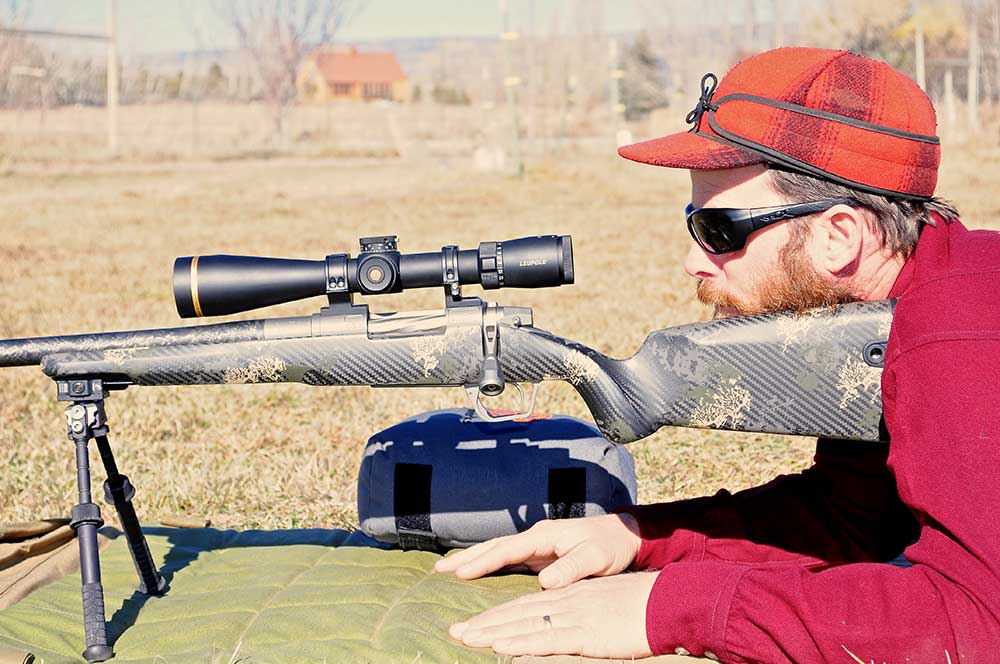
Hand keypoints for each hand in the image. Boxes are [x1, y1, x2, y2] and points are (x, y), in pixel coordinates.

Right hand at [433, 513, 641, 588]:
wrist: (623, 536)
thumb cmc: (609, 546)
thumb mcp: (595, 558)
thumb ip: (571, 568)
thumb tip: (545, 582)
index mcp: (544, 536)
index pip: (507, 549)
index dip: (483, 562)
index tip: (460, 572)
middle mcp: (535, 537)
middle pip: (494, 547)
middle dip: (466, 557)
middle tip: (438, 569)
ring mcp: (535, 545)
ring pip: (497, 551)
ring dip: (472, 559)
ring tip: (446, 569)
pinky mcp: (539, 554)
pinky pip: (506, 559)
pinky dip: (487, 563)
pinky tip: (474, 572)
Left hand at [448, 571, 657, 657]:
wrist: (670, 601)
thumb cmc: (643, 606)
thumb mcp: (605, 602)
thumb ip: (580, 610)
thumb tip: (561, 623)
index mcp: (570, 594)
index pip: (525, 605)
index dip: (496, 615)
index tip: (472, 623)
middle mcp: (566, 601)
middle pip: (516, 612)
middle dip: (483, 623)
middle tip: (453, 631)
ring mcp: (574, 617)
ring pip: (524, 625)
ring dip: (491, 633)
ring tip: (464, 639)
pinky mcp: (586, 634)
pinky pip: (546, 640)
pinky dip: (520, 643)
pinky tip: (500, 647)